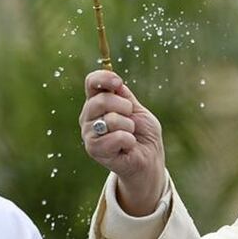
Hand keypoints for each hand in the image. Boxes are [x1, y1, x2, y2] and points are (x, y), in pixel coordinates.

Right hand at [79, 70, 166, 215]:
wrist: (149, 160)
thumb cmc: (143, 134)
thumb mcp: (138, 110)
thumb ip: (125, 96)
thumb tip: (115, 84)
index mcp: (97, 102)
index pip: (91, 82)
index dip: (104, 78)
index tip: (118, 84)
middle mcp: (88, 117)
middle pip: (101, 100)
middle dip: (124, 107)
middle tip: (131, 118)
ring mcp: (89, 133)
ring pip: (110, 120)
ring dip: (128, 127)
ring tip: (130, 135)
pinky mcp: (93, 149)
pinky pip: (117, 137)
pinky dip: (129, 140)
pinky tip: (128, 146)